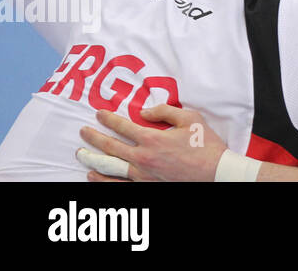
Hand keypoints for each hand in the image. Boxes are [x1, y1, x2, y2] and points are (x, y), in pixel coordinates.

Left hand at [77, 105, 225, 181]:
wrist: (215, 173)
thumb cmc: (205, 144)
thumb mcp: (190, 118)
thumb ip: (165, 111)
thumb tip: (144, 112)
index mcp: (153, 139)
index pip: (123, 127)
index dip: (108, 119)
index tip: (98, 114)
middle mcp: (143, 158)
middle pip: (110, 147)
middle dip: (94, 138)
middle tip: (83, 132)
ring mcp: (142, 175)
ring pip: (109, 168)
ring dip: (93, 160)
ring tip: (82, 155)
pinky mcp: (146, 186)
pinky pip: (118, 185)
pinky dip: (103, 180)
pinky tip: (93, 176)